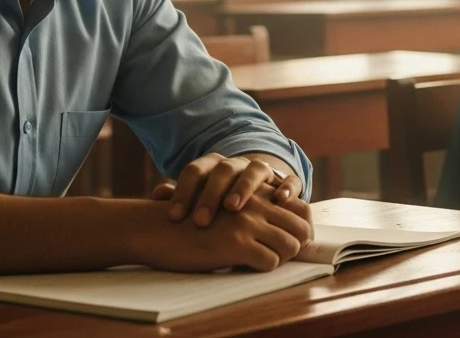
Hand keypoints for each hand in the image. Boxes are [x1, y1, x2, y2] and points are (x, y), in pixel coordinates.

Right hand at [130, 193, 312, 272]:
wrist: (156, 228)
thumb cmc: (189, 221)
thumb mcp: (223, 205)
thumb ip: (249, 208)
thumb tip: (278, 227)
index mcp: (254, 191)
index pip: (300, 208)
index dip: (302, 228)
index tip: (291, 241)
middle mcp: (256, 202)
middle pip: (301, 227)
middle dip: (296, 246)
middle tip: (279, 256)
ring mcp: (248, 222)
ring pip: (291, 245)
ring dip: (281, 258)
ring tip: (261, 261)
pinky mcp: (237, 243)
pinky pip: (270, 262)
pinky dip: (262, 268)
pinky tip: (244, 265)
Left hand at [159, 153, 305, 227]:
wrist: (258, 186)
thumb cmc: (221, 199)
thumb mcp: (201, 197)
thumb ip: (180, 196)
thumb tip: (156, 195)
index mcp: (212, 166)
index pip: (195, 171)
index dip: (183, 192)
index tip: (175, 217)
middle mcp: (237, 164)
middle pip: (223, 171)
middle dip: (210, 194)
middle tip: (201, 220)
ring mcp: (262, 171)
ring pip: (254, 171)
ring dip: (243, 187)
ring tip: (233, 208)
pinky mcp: (285, 181)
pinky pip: (289, 180)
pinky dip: (286, 188)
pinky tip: (280, 200)